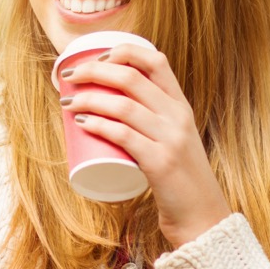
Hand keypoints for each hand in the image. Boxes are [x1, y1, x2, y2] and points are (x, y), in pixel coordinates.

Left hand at [58, 44, 231, 246]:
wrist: (202, 216)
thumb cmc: (178, 178)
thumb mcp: (174, 138)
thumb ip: (154, 120)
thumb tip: (111, 101)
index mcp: (180, 105)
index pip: (156, 60)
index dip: (124, 52)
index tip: (97, 57)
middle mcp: (178, 116)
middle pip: (131, 78)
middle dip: (93, 71)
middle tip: (69, 77)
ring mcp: (171, 139)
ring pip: (122, 105)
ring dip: (88, 99)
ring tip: (67, 103)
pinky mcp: (161, 163)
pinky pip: (123, 135)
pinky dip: (99, 125)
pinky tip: (81, 123)